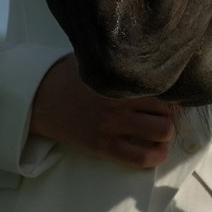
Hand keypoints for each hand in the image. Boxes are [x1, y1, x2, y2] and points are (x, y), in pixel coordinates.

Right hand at [30, 54, 178, 168]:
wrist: (37, 100)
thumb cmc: (68, 76)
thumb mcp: (95, 60)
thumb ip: (121, 60)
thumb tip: (151, 52)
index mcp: (118, 80)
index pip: (163, 86)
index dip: (174, 90)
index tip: (174, 91)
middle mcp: (119, 104)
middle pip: (167, 110)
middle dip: (172, 112)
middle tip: (166, 111)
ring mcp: (111, 127)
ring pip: (161, 133)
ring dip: (166, 132)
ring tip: (161, 129)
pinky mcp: (103, 147)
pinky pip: (139, 158)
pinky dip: (156, 156)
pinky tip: (158, 150)